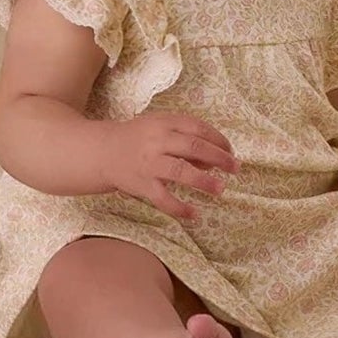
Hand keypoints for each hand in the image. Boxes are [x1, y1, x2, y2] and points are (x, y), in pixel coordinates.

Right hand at [100, 114, 239, 221]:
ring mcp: (149, 163)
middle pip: (193, 146)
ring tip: (220, 188)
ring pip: (180, 171)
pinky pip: (163, 199)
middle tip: (235, 167)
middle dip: (218, 157)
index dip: (218, 139)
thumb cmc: (137, 139)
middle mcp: (157, 141)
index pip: (197, 127)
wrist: (102, 152)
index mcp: (163, 122)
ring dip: (203, 180)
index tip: (230, 150)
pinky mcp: (141, 184)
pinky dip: (179, 208)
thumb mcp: (159, 127)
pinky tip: (194, 214)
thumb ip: (184, 138)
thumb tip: (212, 159)